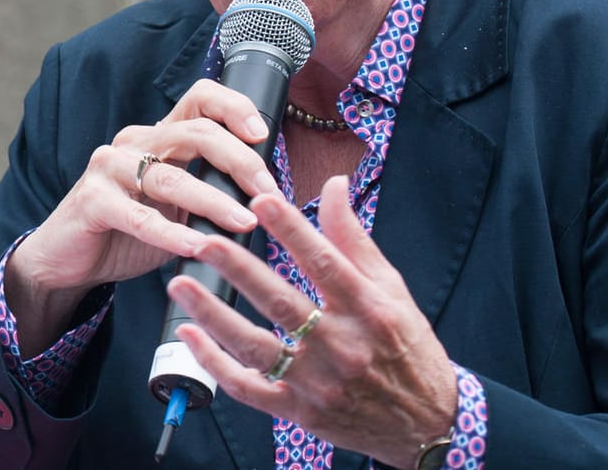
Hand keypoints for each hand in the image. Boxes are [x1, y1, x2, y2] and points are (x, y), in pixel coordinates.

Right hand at [5, 79, 278, 354]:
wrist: (68, 260)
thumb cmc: (129, 233)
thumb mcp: (177, 208)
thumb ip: (210, 193)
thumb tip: (269, 199)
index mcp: (158, 137)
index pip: (199, 99)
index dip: (233, 108)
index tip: (263, 136)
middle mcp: (134, 143)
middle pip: (194, 132)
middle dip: (239, 161)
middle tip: (268, 193)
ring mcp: (109, 168)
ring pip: (171, 177)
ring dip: (214, 201)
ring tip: (245, 223)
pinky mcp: (92, 200)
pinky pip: (139, 217)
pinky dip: (171, 234)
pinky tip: (197, 247)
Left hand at [167, 174, 457, 467]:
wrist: (428, 424)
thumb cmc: (406, 347)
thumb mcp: (391, 288)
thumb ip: (353, 237)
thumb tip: (333, 183)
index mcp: (368, 310)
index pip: (324, 262)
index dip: (291, 229)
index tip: (260, 199)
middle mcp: (342, 346)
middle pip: (282, 303)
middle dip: (239, 269)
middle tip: (204, 240)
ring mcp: (318, 383)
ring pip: (257, 348)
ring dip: (214, 316)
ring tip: (179, 284)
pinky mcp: (300, 412)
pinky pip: (249, 389)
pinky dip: (216, 365)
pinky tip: (188, 336)